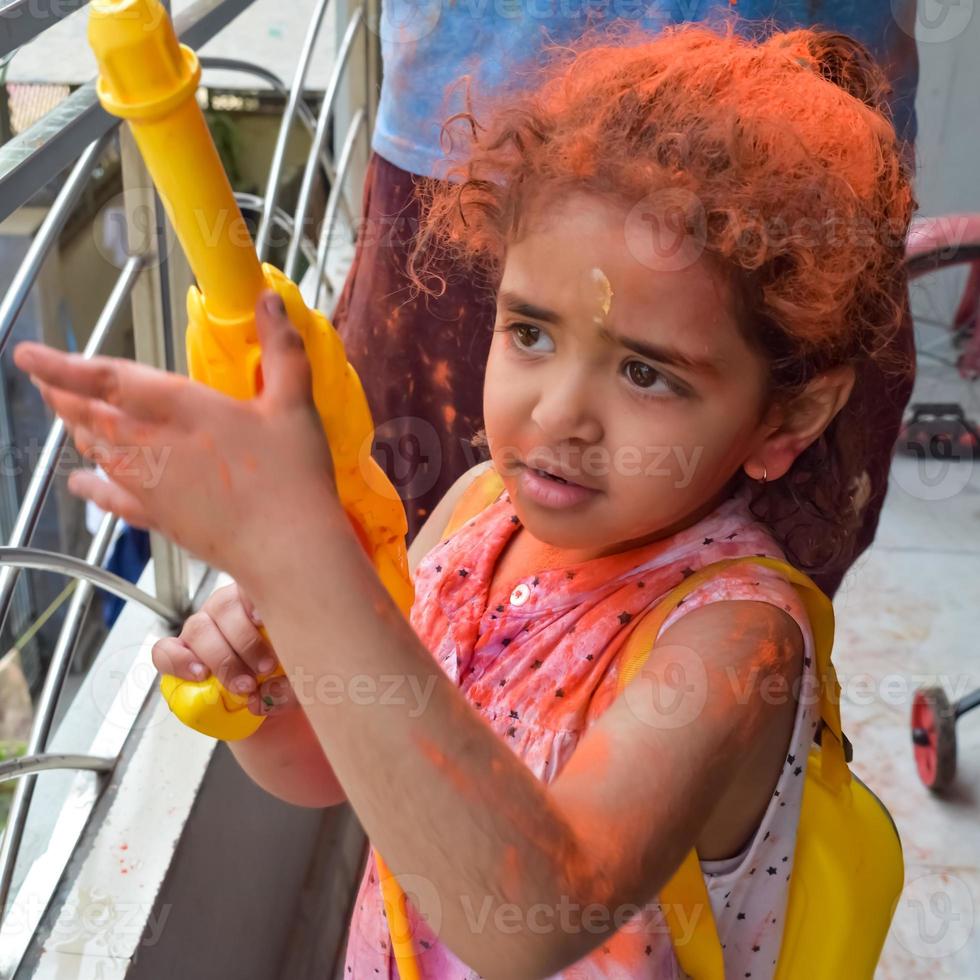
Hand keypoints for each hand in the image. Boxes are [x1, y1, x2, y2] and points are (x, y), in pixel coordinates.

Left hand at [12, 291, 338, 583]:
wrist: (287, 550)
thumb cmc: (291, 478)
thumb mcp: (294, 405)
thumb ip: (283, 350)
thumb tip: (269, 300)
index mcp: (184, 410)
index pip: (109, 380)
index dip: (64, 366)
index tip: (27, 356)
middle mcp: (155, 446)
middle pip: (93, 417)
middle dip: (64, 397)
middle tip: (43, 381)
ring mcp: (153, 486)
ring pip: (99, 452)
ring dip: (78, 431)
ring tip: (66, 415)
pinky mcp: (161, 519)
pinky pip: (114, 499)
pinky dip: (93, 487)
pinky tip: (80, 483)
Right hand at [152, 582, 299, 716]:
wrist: (268, 697)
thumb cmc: (287, 674)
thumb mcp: (300, 677)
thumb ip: (290, 684)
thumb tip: (268, 692)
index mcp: (258, 598)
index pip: (250, 585)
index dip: (253, 598)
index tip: (263, 619)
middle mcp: (227, 606)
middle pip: (225, 607)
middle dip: (246, 643)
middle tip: (265, 669)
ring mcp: (202, 626)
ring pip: (199, 629)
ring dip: (222, 659)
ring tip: (243, 684)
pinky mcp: (180, 651)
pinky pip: (166, 650)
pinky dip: (179, 662)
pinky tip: (200, 675)